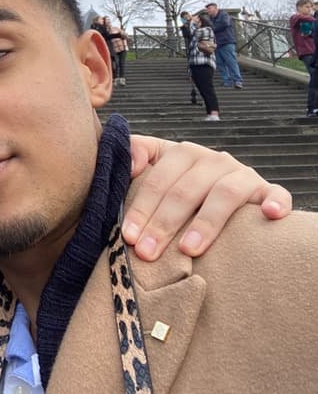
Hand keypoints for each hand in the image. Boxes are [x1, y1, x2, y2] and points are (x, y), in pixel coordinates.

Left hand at [126, 135, 291, 260]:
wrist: (222, 184)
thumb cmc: (178, 182)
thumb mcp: (155, 163)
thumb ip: (135, 154)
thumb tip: (128, 165)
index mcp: (183, 153)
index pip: (158, 180)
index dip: (141, 208)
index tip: (129, 236)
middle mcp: (214, 160)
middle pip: (185, 191)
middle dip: (163, 224)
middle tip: (148, 252)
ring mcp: (243, 175)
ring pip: (224, 194)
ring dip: (206, 222)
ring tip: (188, 250)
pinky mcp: (268, 191)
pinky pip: (276, 194)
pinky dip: (275, 202)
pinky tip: (269, 215)